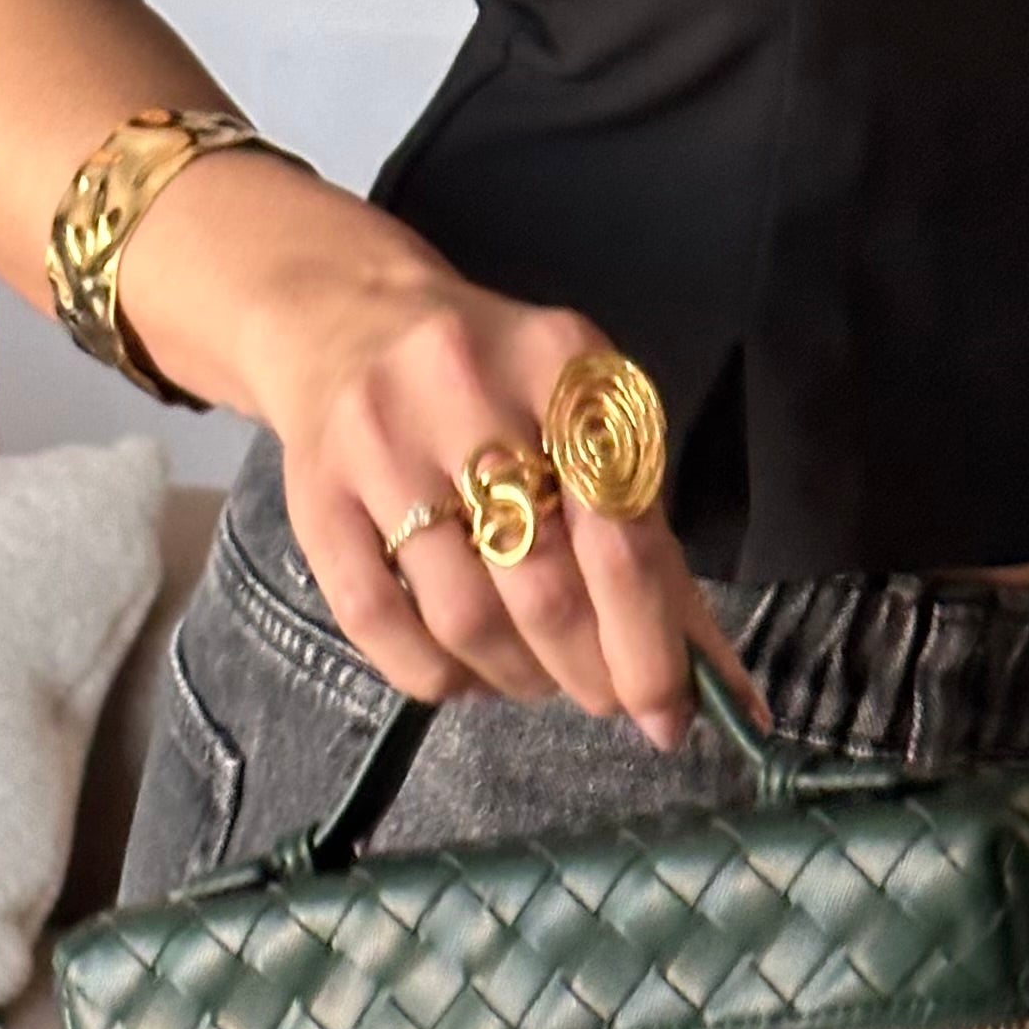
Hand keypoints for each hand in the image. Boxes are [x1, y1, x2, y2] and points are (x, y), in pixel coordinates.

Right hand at [127, 169, 760, 750]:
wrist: (344, 317)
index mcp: (560, 362)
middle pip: (545, 586)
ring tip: (537, 678)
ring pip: (466, 618)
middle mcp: (466, 388)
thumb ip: (648, 540)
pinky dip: (439, 677)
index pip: (622, 531)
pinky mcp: (316, 498)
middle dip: (590, 671)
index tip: (671, 712)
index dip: (652, 641)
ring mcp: (380, 444)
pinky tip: (467, 674)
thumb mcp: (581, 425)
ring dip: (518, 677)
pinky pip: (383, 628)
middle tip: (607, 701)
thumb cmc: (491, 389)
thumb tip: (712, 678)